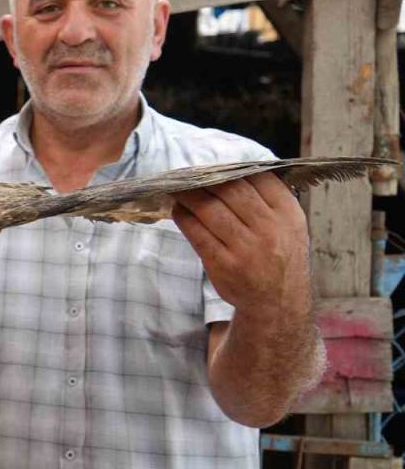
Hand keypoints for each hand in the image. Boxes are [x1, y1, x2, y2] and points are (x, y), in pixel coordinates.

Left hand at [172, 173, 309, 319]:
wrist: (277, 303)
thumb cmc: (278, 256)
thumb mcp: (290, 225)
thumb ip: (269, 199)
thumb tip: (231, 169)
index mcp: (289, 214)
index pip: (259, 178)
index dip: (232, 168)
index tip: (213, 166)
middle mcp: (270, 230)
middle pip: (230, 190)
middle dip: (205, 178)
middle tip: (188, 173)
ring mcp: (246, 249)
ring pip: (209, 209)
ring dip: (188, 195)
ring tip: (177, 188)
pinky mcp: (223, 264)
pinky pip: (196, 233)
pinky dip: (183, 217)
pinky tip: (178, 210)